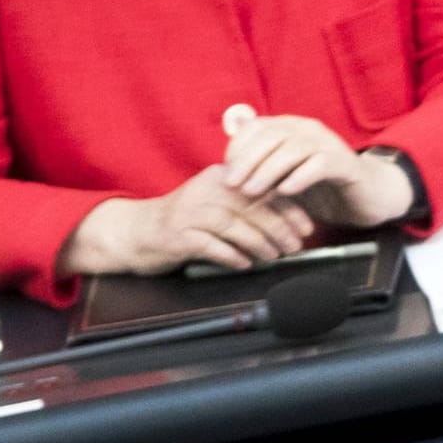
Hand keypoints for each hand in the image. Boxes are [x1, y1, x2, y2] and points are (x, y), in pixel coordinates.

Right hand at [58, 166, 313, 277]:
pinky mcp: (177, 235)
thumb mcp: (214, 204)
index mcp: (219, 178)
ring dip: (259, 243)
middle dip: (279, 227)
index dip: (289, 207)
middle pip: (251, 206)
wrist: (136, 232)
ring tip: (275, 256)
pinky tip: (245, 264)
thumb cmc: (184, 221)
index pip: (262, 188)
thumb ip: (244, 206)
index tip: (307, 225)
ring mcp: (189, 212)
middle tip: (296, 245)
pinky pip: (210, 245)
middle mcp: (205, 190)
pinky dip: (231, 255)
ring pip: (234, 225)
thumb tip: (286, 221)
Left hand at [219, 107, 412, 227]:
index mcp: (291, 128)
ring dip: (269, 170)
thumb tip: (224, 167)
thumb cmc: (319, 188)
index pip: (258, 127)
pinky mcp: (345, 164)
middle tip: (233, 184)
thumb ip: (258, 169)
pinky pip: (320, 165)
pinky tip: (285, 191)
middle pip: (272, 136)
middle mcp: (309, 130)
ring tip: (253, 191)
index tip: (226, 172)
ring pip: (294, 149)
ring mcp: (328, 144)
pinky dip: (300, 177)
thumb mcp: (283, 177)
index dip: (238, 148)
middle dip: (248, 160)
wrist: (365, 197)